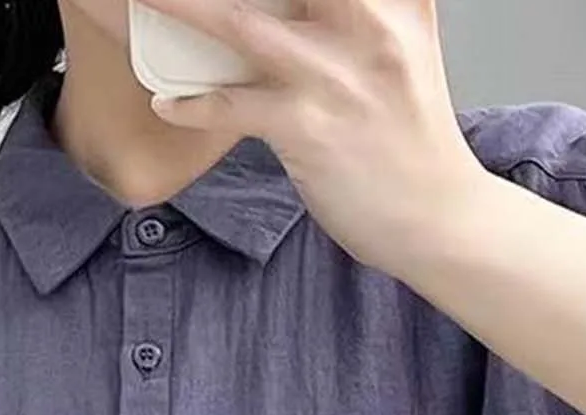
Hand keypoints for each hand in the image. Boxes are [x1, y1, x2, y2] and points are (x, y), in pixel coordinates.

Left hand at [139, 0, 488, 273]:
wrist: (443, 221)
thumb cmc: (413, 145)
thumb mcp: (406, 52)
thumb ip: (366, 12)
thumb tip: (303, 6)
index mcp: (394, 0)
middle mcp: (369, 24)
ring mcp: (336, 76)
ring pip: (240, 24)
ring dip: (180, 7)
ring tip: (141, 1)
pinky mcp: (310, 128)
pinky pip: (233, 105)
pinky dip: (193, 106)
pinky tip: (170, 103)